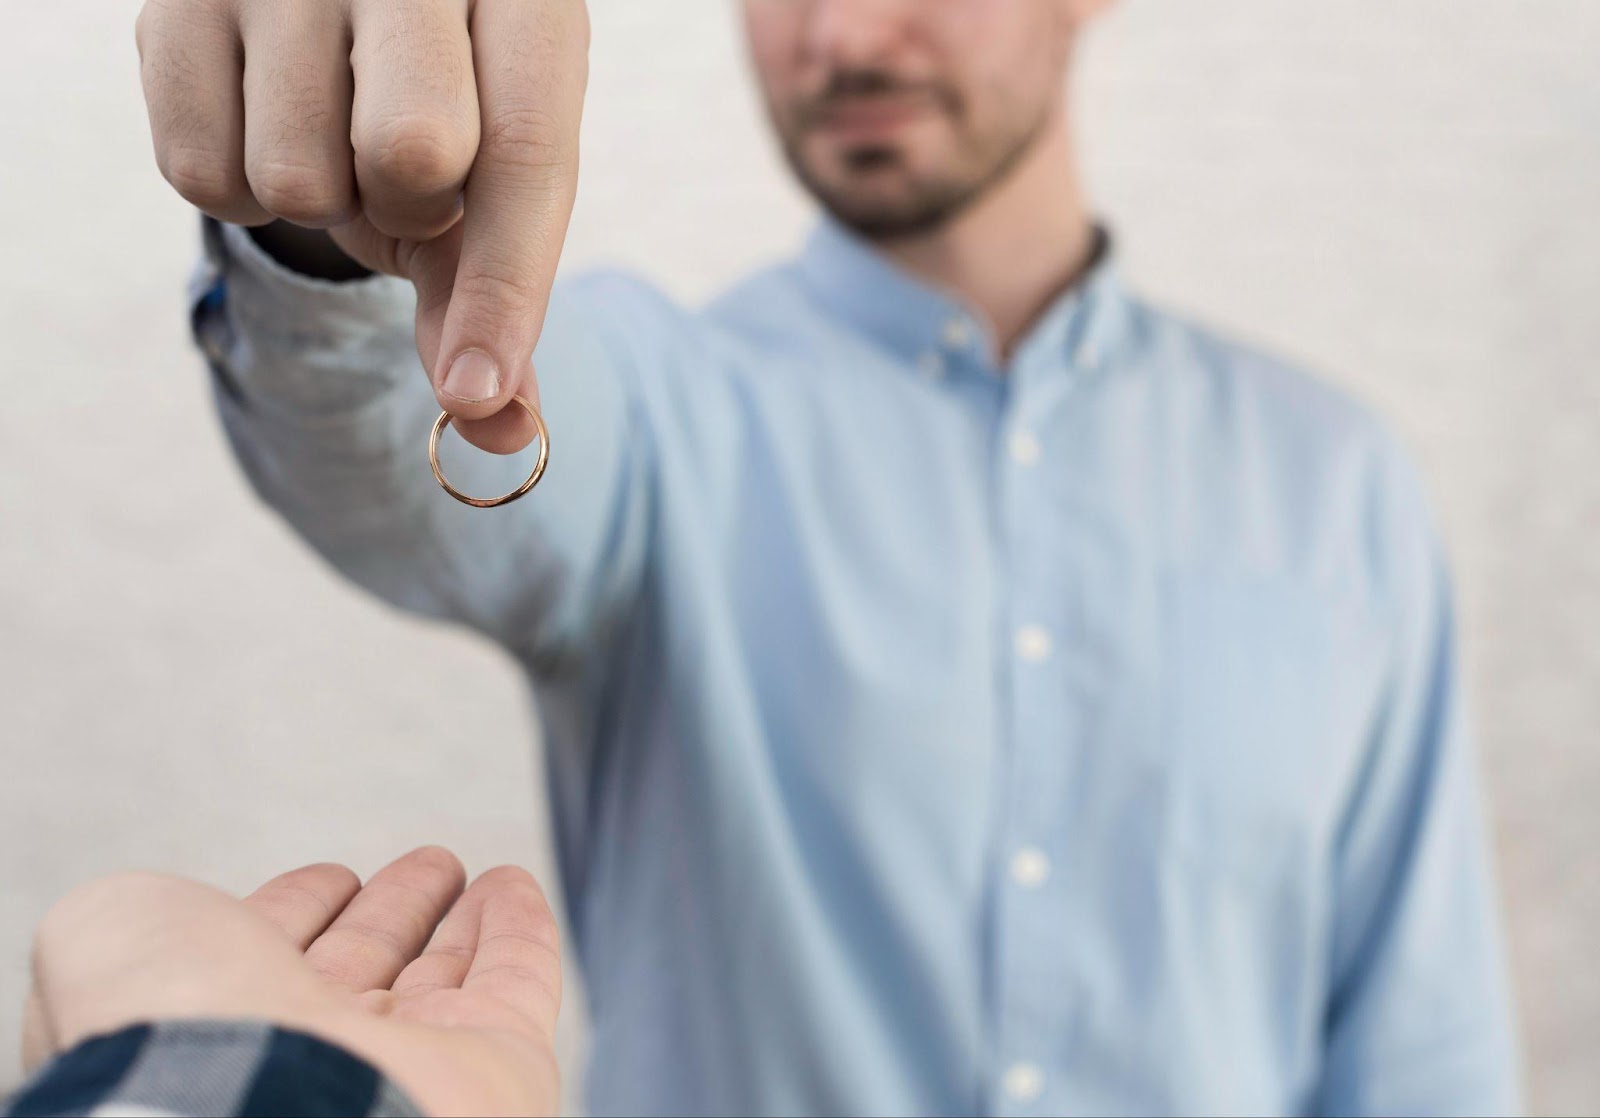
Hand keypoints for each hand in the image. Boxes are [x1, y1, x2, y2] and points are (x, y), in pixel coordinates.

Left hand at [23, 848, 561, 1116]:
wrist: (263, 1113)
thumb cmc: (172, 1034)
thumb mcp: (110, 935)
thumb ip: (142, 917)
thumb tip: (177, 920)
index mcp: (226, 1035)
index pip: (275, 963)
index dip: (302, 913)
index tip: (331, 878)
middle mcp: (317, 1060)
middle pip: (367, 972)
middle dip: (393, 913)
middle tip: (425, 867)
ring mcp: (409, 1065)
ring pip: (445, 980)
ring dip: (461, 918)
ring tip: (468, 870)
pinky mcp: (500, 1065)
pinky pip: (520, 983)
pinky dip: (523, 929)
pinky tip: (514, 883)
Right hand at [134, 0, 589, 453]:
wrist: (336, 6)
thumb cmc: (443, 99)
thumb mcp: (492, 176)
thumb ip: (496, 297)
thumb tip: (501, 431)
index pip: (527, 150)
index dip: (506, 289)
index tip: (478, 394)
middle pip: (411, 156)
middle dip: (410, 212)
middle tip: (403, 178)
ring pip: (295, 179)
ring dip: (321, 201)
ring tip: (333, 133)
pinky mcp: (175, 0)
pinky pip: (200, 176)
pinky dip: (238, 189)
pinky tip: (266, 124)